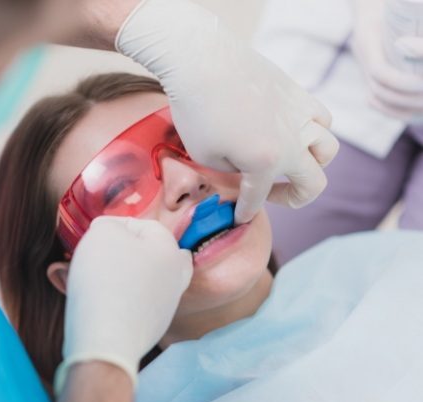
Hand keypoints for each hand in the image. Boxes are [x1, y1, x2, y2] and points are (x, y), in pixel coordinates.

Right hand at [55, 216, 192, 393]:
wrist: (106, 340)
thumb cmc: (105, 279)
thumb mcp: (102, 233)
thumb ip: (108, 225)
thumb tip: (110, 233)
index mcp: (170, 248)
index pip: (141, 225)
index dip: (113, 227)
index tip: (91, 237)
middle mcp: (175, 276)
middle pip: (144, 254)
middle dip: (115, 254)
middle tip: (91, 259)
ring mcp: (165, 305)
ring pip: (136, 280)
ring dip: (111, 277)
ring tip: (80, 279)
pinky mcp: (151, 328)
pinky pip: (130, 305)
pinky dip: (113, 300)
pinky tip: (92, 303)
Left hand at [116, 0, 338, 222]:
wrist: (202, 61)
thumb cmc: (196, 110)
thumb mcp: (204, 156)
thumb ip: (231, 172)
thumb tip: (244, 171)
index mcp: (266, 163)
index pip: (258, 198)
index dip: (245, 211)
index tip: (238, 217)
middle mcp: (292, 142)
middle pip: (314, 183)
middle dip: (294, 198)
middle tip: (272, 195)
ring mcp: (300, 116)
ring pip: (328, 149)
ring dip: (313, 164)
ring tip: (290, 163)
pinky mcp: (298, 94)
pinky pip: (322, 118)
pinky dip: (315, 131)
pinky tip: (295, 132)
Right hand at [352, 8, 422, 120]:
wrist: (373, 5)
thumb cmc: (394, 5)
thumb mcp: (400, 10)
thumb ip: (416, 36)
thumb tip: (409, 47)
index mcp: (368, 40)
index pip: (380, 72)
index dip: (401, 82)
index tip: (422, 83)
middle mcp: (363, 57)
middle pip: (380, 91)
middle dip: (408, 99)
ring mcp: (364, 68)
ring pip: (377, 99)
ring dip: (402, 108)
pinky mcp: (370, 76)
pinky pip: (376, 100)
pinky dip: (393, 110)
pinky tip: (413, 114)